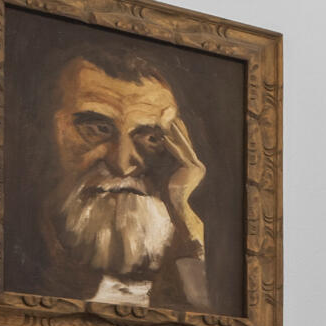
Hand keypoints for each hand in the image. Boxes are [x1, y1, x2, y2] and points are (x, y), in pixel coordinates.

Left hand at [150, 109, 206, 256]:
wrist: (173, 208)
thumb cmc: (162, 195)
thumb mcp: (153, 174)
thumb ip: (147, 164)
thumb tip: (129, 158)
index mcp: (189, 165)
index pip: (177, 145)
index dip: (168, 134)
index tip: (157, 123)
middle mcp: (196, 164)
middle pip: (181, 142)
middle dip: (171, 129)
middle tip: (161, 116)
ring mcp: (196, 166)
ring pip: (180, 145)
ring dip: (170, 133)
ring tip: (160, 122)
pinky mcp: (192, 168)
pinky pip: (179, 152)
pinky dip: (170, 144)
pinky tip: (162, 135)